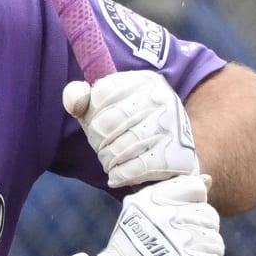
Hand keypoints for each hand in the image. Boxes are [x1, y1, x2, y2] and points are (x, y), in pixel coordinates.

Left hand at [64, 71, 196, 187]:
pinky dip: (119, 175)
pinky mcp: (174, 155)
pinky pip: (132, 169)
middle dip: (98, 142)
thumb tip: (77, 98)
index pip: (100, 93)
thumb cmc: (133, 127)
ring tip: (113, 161)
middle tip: (104, 149)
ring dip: (108, 160)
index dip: (93, 115)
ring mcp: (169, 126)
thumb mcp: (107, 108)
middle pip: (105, 124)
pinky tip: (119, 175)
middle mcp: (160, 98)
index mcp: (144, 80)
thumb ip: (82, 99)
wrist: (179, 152)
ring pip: (117, 149)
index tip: (101, 124)